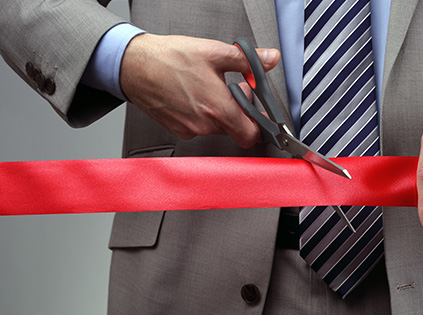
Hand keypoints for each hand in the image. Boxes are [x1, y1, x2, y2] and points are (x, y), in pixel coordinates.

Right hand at [120, 34, 280, 147]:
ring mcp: (188, 129)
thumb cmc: (168, 58)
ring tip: (209, 88)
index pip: (250, 135)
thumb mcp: (215, 52)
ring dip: (219, 111)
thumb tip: (270, 59)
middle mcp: (203, 125)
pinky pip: (199, 127)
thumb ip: (247, 61)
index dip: (259, 124)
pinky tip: (194, 95)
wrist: (133, 65)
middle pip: (234, 128)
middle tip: (233, 89)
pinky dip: (202, 114)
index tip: (259, 113)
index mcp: (217, 108)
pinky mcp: (176, 129)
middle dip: (239, 111)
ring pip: (216, 127)